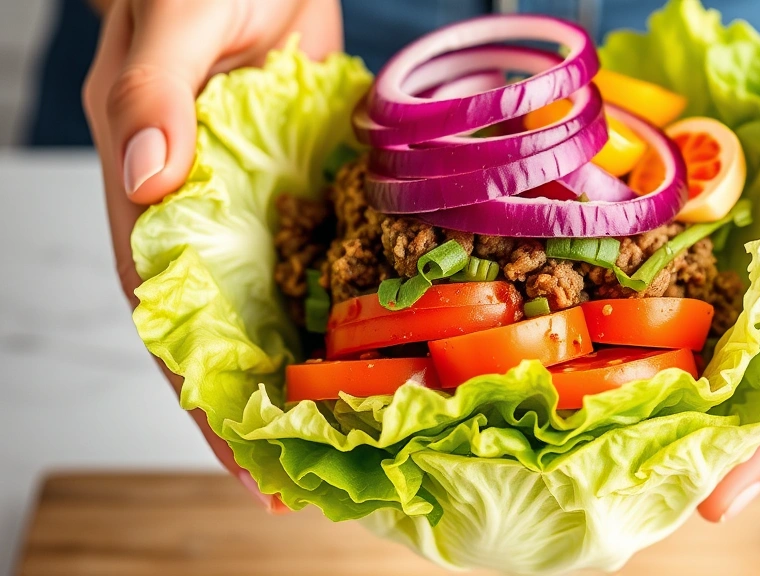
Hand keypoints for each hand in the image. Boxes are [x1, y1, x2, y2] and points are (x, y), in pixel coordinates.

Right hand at [82, 0, 340, 510]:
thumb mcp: (167, 27)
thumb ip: (150, 97)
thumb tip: (149, 181)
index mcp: (159, 202)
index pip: (174, 323)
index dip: (207, 402)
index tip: (247, 468)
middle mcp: (216, 221)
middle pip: (239, 335)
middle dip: (273, 410)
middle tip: (318, 483)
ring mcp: (270, 207)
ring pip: (292, 306)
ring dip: (321, 369)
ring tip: (365, 434)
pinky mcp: (318, 186)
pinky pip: (339, 254)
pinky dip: (359, 302)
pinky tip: (396, 343)